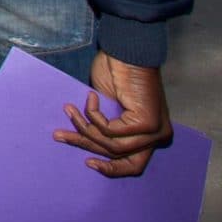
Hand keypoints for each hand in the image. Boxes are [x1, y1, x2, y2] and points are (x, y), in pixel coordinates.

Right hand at [54, 53, 173, 176]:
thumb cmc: (119, 74)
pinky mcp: (146, 124)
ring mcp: (155, 132)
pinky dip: (93, 115)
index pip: (132, 165)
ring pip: (111, 146)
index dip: (109, 169)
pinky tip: (91, 97)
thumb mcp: (112, 110)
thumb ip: (110, 129)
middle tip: (61, 136)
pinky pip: (109, 131)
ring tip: (70, 110)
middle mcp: (159, 137)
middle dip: (88, 146)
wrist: (128, 52)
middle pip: (119, 157)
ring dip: (85, 127)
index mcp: (154, 135)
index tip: (87, 163)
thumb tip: (87, 144)